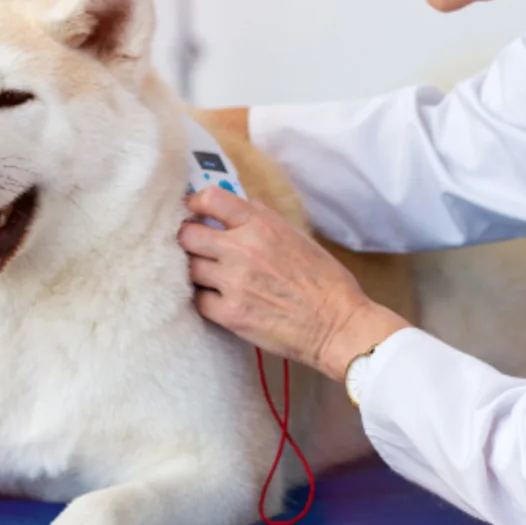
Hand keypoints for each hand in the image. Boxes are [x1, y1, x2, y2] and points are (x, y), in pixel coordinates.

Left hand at [179, 187, 407, 379]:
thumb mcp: (299, 237)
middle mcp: (242, 249)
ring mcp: (233, 282)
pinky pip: (197, 300)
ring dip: (196, 271)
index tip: (193, 211)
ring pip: (189, 268)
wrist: (338, 326)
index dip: (194, 204)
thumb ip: (265, 220)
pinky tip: (218, 299)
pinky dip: (204, 299)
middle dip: (188, 240)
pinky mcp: (229, 313)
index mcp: (261, 226)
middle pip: (187, 234)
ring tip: (210, 277)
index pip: (210, 199)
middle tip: (196, 249)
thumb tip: (241, 206)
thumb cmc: (326, 282)